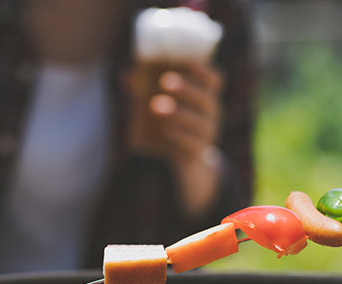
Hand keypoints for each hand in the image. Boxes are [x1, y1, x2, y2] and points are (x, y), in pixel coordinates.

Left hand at [126, 62, 225, 218]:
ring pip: (200, 123)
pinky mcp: (198, 154)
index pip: (216, 80)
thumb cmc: (175, 124)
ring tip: (156, 106)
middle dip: (187, 89)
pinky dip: (180, 137)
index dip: (205, 71)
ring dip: (179, 113)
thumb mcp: (163, 106)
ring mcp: (207, 135)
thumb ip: (146, 90)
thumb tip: (125, 77)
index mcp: (206, 97)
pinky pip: (193, 145)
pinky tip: (167, 130)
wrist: (187, 162)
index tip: (189, 63)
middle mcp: (212, 115)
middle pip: (207, 99)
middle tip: (165, 81)